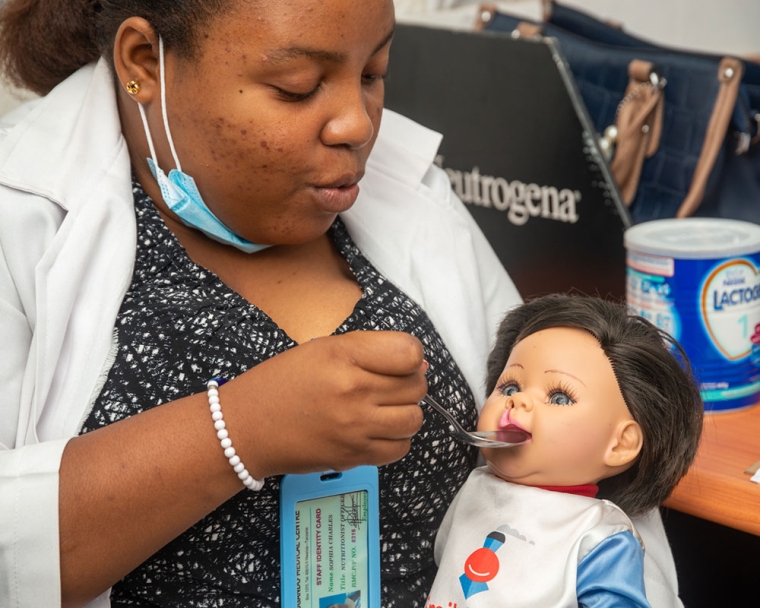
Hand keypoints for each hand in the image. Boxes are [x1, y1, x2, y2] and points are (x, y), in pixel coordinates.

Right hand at [221, 330, 426, 476]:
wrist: (247, 428)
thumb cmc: (281, 383)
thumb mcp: (323, 349)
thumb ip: (371, 351)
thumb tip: (419, 364)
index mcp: (344, 356)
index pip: (410, 353)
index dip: (411, 356)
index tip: (398, 361)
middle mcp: (353, 391)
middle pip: (416, 386)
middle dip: (410, 382)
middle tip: (388, 383)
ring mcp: (356, 427)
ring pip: (413, 419)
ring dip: (405, 411)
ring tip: (384, 407)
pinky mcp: (354, 456)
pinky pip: (400, 448)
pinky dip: (396, 439)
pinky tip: (377, 429)